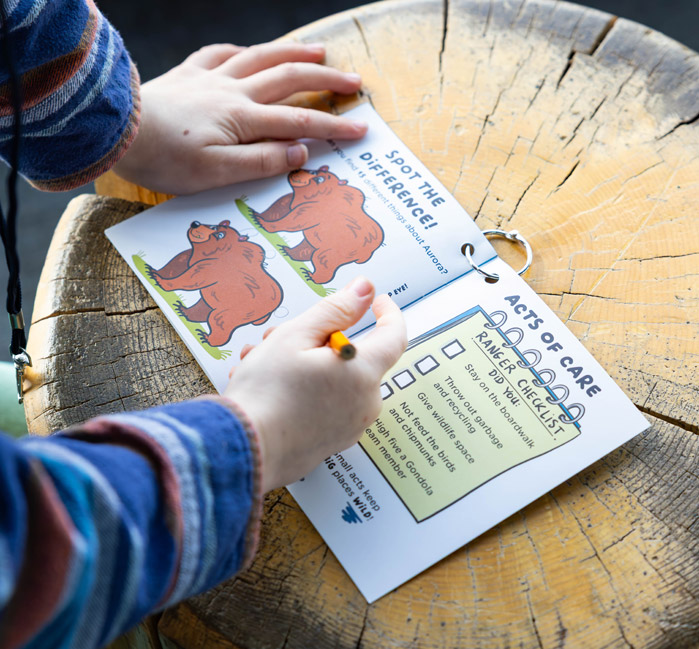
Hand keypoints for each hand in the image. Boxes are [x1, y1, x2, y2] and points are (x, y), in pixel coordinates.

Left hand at [113, 42, 366, 193]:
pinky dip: (240, 51)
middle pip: (289, 79)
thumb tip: (300, 153)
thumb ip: (261, 163)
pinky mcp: (187, 75)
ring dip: (294, 54)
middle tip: (353, 82)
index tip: (361, 130)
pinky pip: (218, 54)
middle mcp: (232, 92)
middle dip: (326, 80)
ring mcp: (209, 79)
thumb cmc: (163, 159)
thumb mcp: (216, 174)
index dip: (333, 127)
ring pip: (260, 58)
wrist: (114, 132)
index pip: (300, 122)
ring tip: (319, 51)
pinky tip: (248, 52)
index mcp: (242, 119)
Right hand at [224, 277, 406, 491]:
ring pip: (335, 379)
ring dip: (304, 364)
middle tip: (278, 334)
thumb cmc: (267, 393)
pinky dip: (303, 390)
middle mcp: (365, 403)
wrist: (244, 451)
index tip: (375, 300)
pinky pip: (326, 404)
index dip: (388, 312)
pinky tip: (267, 386)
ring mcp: (350, 426)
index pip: (394, 335)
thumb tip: (365, 290)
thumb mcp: (296, 336)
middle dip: (319, 339)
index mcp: (363, 373)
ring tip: (259, 361)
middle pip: (354, 356)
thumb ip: (335, 310)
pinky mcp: (332, 442)